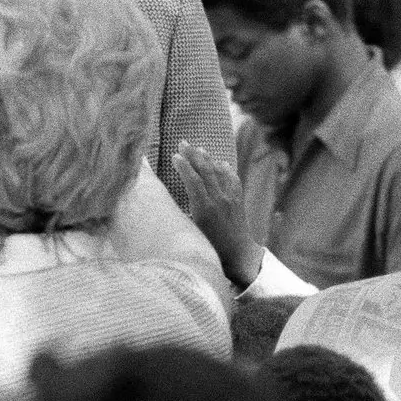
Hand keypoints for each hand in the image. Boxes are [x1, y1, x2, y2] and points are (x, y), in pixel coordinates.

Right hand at [170, 141, 263, 287]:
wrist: (237, 257)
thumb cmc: (209, 249)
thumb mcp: (191, 232)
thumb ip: (181, 215)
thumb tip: (163, 202)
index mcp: (204, 209)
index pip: (193, 180)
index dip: (184, 166)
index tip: (175, 156)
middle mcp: (218, 200)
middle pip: (205, 171)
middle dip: (194, 155)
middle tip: (183, 143)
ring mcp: (230, 200)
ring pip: (219, 173)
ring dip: (208, 159)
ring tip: (199, 149)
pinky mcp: (238, 202)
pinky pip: (233, 180)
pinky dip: (227, 170)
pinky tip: (222, 163)